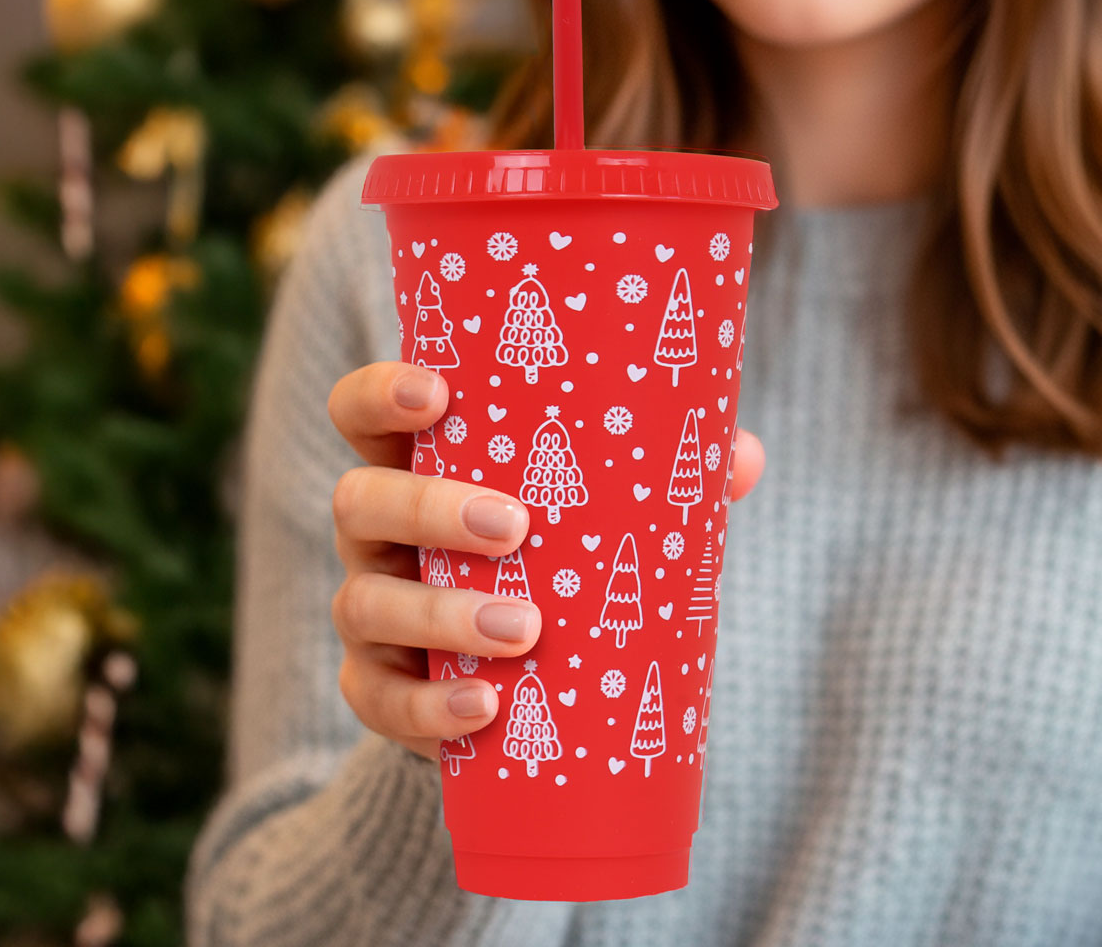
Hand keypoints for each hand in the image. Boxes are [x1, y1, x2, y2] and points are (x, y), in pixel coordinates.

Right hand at [327, 361, 764, 763]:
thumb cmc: (556, 558)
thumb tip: (741, 457)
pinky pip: (376, 699)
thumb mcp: (596, 510)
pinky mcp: (379, 687)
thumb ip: (660, 478)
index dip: (381, 393)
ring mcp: (370, 609)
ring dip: (443, 614)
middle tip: (515, 526)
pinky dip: (429, 706)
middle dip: (430, 509)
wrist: (521, 672)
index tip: (437, 393)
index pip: (363, 412)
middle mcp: (378, 533)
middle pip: (361, 502)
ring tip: (526, 631)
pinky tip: (485, 707)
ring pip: (364, 601)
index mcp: (419, 466)